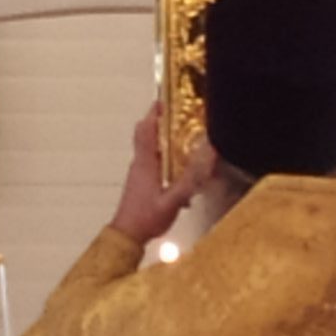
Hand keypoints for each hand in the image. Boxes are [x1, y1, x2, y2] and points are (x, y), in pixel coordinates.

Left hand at [110, 106, 213, 245]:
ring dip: (165, 139)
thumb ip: (191, 179)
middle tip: (181, 115)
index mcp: (145, 163)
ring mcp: (139, 172)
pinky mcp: (141, 181)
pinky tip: (181, 167)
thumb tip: (208, 154)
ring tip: (186, 138)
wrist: (127, 236)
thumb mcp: (172, 200)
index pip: (145, 129)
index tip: (166, 99)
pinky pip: (153, 160)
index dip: (154, 112)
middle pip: (147, 134)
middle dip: (162, 122)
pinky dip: (166, 156)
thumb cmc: (146, 219)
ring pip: (151, 147)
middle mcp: (140, 163)